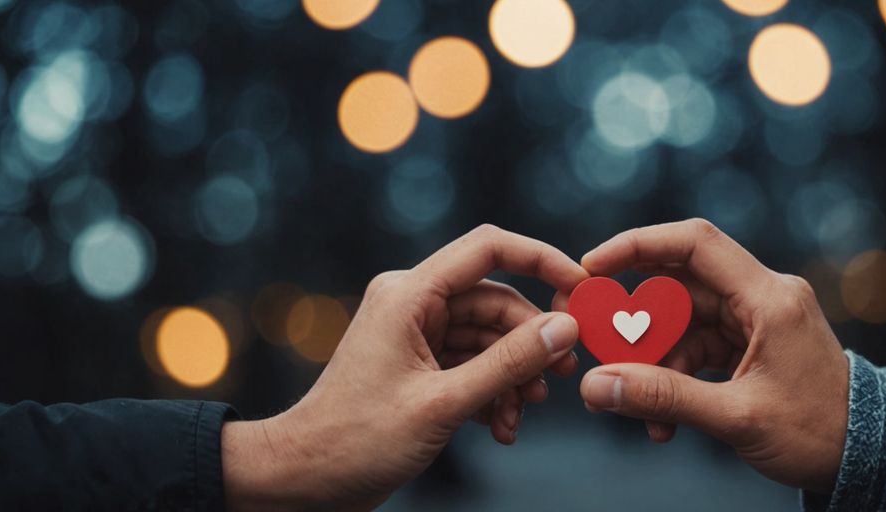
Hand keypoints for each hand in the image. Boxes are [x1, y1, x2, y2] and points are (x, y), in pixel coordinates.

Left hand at [222, 225, 587, 510]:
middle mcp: (413, 304)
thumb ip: (508, 363)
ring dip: (513, 376)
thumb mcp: (443, 403)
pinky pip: (473, 364)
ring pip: (489, 338)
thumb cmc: (356, 439)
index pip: (488, 249)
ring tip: (521, 416)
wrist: (304, 480)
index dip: (540, 258)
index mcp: (409, 294)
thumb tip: (564, 326)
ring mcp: (416, 335)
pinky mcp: (420, 365)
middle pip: (496, 302)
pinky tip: (502, 427)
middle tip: (561, 376)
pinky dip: (493, 392)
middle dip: (532, 340)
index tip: (581, 287)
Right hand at [570, 219, 848, 493]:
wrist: (871, 456)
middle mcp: (762, 297)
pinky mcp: (751, 343)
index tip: (594, 266)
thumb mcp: (737, 417)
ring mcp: (756, 320)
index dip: (638, 246)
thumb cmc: (820, 433)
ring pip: (683, 324)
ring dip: (655, 363)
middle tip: (604, 352)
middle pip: (679, 289)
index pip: (695, 244)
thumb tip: (597, 386)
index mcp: (768, 297)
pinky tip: (665, 420)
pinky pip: (697, 347)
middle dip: (638, 324)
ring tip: (640, 408)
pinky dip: (675, 378)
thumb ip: (664, 397)